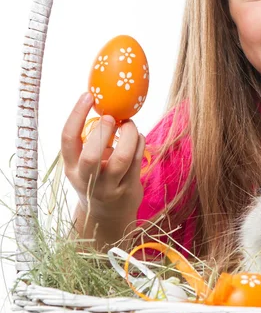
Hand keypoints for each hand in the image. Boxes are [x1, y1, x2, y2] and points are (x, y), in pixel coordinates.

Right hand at [62, 92, 145, 222]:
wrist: (108, 216)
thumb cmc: (96, 178)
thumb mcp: (85, 163)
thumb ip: (91, 141)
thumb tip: (106, 107)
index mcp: (71, 167)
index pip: (68, 140)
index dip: (76, 115)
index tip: (88, 95)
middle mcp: (87, 179)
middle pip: (91, 156)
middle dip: (103, 131)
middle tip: (112, 117)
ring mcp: (109, 187)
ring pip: (122, 158)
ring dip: (129, 135)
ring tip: (129, 124)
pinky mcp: (129, 188)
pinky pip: (137, 159)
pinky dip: (140, 142)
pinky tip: (138, 137)